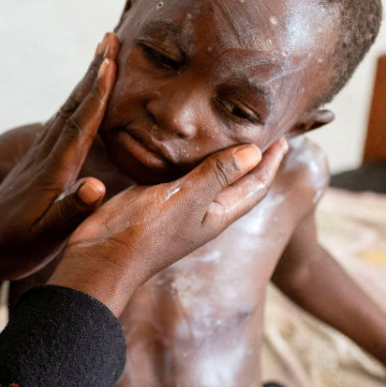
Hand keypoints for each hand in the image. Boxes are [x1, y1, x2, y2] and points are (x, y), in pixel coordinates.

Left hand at [0, 34, 118, 290]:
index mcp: (52, 173)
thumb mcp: (44, 239)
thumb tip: (96, 186)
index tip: (110, 62)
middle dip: (94, 73)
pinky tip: (83, 99)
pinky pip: (63, 124)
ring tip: (103, 56)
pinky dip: (78, 104)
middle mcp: (45, 158)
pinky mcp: (38, 164)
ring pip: (68, 112)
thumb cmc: (13, 249)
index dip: (97, 94)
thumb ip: (71, 212)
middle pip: (74, 107)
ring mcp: (40, 158)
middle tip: (110, 38)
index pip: (79, 126)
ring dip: (87, 82)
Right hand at [49, 137, 287, 314]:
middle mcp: (202, 211)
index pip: (255, 186)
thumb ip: (218, 174)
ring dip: (221, 155)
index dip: (271, 162)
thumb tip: (255, 152)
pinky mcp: (154, 199)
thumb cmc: (146, 233)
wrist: (102, 258)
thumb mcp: (186, 199)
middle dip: (252, 158)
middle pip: (237, 181)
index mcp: (217, 214)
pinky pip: (180, 174)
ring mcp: (178, 206)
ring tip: (227, 130)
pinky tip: (182, 143)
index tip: (283, 137)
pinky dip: (188, 157)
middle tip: (261, 129)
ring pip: (208, 176)